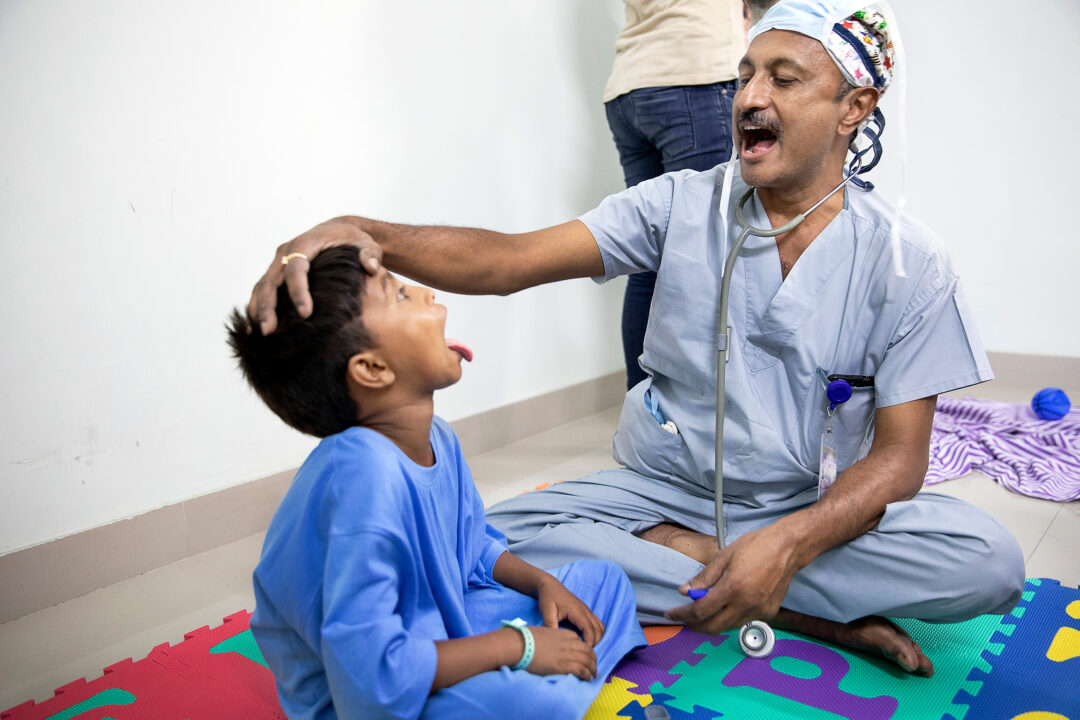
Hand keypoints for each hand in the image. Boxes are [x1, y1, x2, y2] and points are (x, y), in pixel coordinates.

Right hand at [247, 220, 382, 334]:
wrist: (336, 230)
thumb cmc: (351, 240)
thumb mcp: (366, 243)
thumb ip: (369, 254)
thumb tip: (370, 267)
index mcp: (305, 243)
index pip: (296, 268)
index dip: (298, 291)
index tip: (305, 313)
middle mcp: (285, 252)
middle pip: (270, 280)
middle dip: (268, 306)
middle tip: (269, 331)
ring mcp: (278, 262)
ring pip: (261, 286)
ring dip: (258, 309)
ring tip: (260, 334)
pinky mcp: (275, 272)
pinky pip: (262, 290)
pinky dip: (257, 307)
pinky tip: (257, 328)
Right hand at [525, 626, 597, 679]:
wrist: (519, 644)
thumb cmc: (526, 639)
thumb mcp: (543, 633)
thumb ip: (552, 639)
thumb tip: (550, 647)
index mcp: (564, 633)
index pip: (581, 642)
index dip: (584, 651)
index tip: (584, 657)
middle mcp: (569, 643)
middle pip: (588, 651)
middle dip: (593, 660)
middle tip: (593, 667)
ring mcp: (567, 654)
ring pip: (588, 661)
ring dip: (593, 669)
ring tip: (593, 675)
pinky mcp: (564, 665)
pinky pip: (582, 670)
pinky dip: (587, 674)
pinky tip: (588, 678)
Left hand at [535, 575, 605, 646]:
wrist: (549, 585)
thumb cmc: (548, 598)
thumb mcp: (547, 612)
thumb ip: (551, 625)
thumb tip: (555, 641)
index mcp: (577, 611)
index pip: (589, 629)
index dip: (590, 642)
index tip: (584, 653)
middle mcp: (585, 610)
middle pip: (599, 630)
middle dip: (596, 643)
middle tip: (586, 654)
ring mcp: (586, 610)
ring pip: (600, 627)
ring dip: (597, 638)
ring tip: (587, 649)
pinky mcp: (585, 612)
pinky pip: (596, 624)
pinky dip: (596, 633)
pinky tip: (587, 641)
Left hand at [664, 524, 799, 634]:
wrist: (788, 548)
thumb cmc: (757, 546)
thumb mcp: (724, 556)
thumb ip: (704, 577)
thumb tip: (685, 591)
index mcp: (732, 587)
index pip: (700, 610)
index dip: (682, 615)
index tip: (671, 614)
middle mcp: (746, 604)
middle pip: (713, 627)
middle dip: (695, 625)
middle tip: (684, 619)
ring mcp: (759, 611)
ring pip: (728, 627)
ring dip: (713, 623)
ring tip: (703, 612)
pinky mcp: (769, 612)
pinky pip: (744, 621)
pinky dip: (731, 618)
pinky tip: (727, 607)